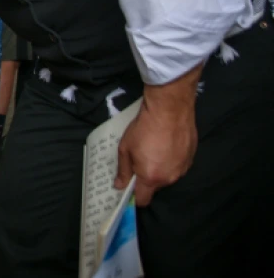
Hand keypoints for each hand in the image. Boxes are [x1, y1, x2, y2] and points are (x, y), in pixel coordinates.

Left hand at [115, 83, 197, 205]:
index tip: (129, 188)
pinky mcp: (191, 158)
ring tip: (154, 149)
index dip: (135, 197)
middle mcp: (169, 178)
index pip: (143, 200)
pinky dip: (171, 160)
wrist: (169, 110)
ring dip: (160, 169)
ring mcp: (183, 169)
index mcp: (151, 178)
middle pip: (155, 186)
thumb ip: (123, 170)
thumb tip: (119, 186)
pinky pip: (178, 165)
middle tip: (140, 160)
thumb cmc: (143, 129)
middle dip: (146, 178)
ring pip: (167, 176)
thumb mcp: (125, 149)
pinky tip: (167, 145)